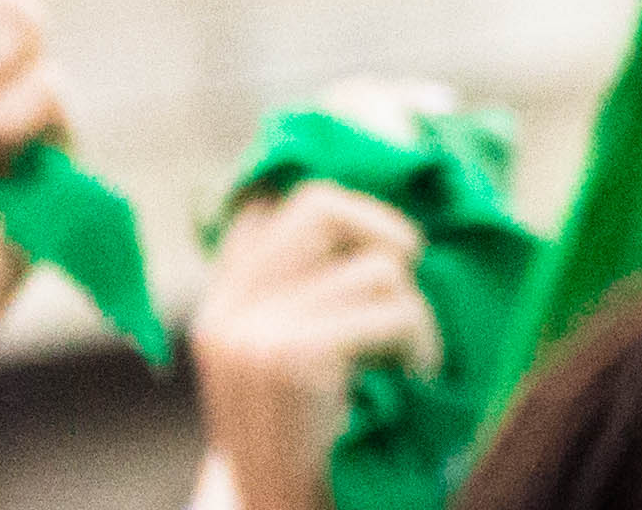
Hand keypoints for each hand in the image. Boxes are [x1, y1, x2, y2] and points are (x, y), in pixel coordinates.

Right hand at [192, 178, 441, 509]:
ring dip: (416, 313)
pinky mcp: (293, 357)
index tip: (378, 247)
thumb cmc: (306, 439)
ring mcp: (253, 333)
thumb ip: (300, 290)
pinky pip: (397, 311)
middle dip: (384, 236)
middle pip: (322, 206)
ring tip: (407, 358)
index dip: (338, 213)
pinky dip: (422, 344)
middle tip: (406, 287)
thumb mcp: (281, 356)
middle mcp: (225, 311)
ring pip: (379, 267)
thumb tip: (373, 219)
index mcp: (219, 304)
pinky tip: (412, 377)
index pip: (268, 202)